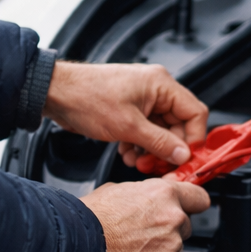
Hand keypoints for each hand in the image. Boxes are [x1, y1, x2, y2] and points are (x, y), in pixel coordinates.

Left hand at [44, 62, 208, 167]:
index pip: (195, 113)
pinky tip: (127, 153)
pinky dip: (139, 145)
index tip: (184, 159)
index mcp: (161, 84)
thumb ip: (160, 142)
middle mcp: (155, 90)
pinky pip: (145, 131)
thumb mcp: (128, 126)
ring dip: (152, 150)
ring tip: (137, 161)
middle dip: (168, 149)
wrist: (55, 93)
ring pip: (161, 131)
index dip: (193, 139)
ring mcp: (142, 100)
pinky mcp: (129, 109)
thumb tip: (183, 155)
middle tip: (157, 166)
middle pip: (178, 125)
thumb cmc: (86, 97)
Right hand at [81, 178, 210, 251]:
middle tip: (145, 230)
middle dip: (170, 226)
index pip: (199, 197)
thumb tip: (151, 197)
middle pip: (186, 223)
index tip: (190, 207)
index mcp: (164, 194)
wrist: (77, 245)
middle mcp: (173, 217)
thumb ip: (145, 193)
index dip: (192, 202)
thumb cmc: (91, 217)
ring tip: (134, 245)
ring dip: (161, 246)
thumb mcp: (119, 189)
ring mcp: (171, 244)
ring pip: (176, 245)